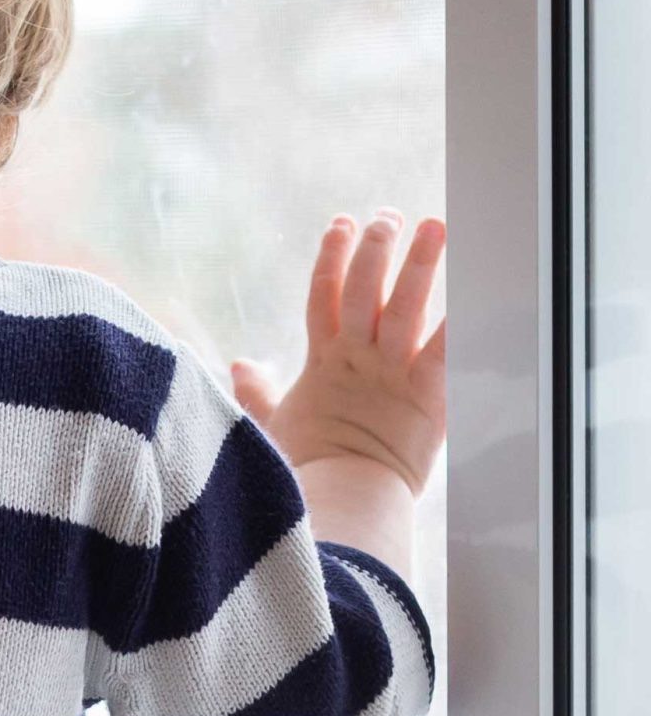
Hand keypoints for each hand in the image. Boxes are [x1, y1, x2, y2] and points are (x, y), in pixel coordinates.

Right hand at [232, 210, 446, 494]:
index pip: (324, 294)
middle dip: (376, 248)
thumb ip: (255, 391)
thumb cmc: (304, 469)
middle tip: (389, 217)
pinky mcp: (426, 391)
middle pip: (364, 287)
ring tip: (434, 225)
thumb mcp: (272, 424)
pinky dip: (465, 318)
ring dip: (419, 262)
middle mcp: (357, 357)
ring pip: (404, 304)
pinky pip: (448, 345)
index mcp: (323, 361)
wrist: (338, 498)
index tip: (341, 223)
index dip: (331, 256)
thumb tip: (235, 365)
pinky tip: (480, 286)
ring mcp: (391, 370)